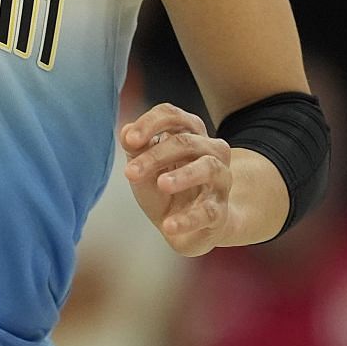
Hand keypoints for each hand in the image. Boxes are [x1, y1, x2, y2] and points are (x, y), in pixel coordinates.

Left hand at [120, 104, 238, 256]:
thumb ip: (136, 148)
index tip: (129, 140)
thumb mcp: (144, 168)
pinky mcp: (221, 211)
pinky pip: (209, 212)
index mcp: (189, 134)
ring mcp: (220, 180)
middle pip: (186, 142)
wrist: (189, 230)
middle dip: (155, 156)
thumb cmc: (166, 190)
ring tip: (161, 184)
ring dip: (183, 175)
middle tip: (130, 172)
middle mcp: (211, 151)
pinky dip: (188, 219)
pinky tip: (168, 225)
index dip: (151, 123)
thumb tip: (125, 131)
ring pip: (208, 167)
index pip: (172, 116)